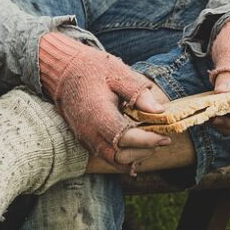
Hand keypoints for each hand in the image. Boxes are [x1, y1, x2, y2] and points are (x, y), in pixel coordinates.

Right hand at [39, 33, 167, 167]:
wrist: (64, 71)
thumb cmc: (92, 69)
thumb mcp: (118, 73)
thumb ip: (138, 93)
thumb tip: (159, 111)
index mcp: (98, 114)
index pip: (126, 138)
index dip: (147, 141)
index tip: (166, 137)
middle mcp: (89, 131)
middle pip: (120, 157)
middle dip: (143, 151)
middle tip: (160, 140)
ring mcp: (85, 137)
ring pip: (112, 160)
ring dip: (134, 157)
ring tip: (150, 143)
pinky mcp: (85, 139)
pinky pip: (105, 155)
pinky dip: (123, 156)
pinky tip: (136, 147)